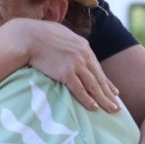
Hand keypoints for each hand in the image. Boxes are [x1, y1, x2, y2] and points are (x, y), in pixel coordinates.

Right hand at [2, 19, 119, 112]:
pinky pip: (80, 90)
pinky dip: (87, 100)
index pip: (97, 68)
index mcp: (83, 46)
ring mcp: (76, 64)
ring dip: (103, 100)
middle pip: (99, 78)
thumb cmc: (38, 34)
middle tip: (118, 105)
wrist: (27, 37)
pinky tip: (94, 107)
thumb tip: (67, 46)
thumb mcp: (59, 34)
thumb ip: (68, 42)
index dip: (106, 82)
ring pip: (94, 86)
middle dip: (110, 94)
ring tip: (112, 110)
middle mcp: (83, 55)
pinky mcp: (66, 73)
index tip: (114, 91)